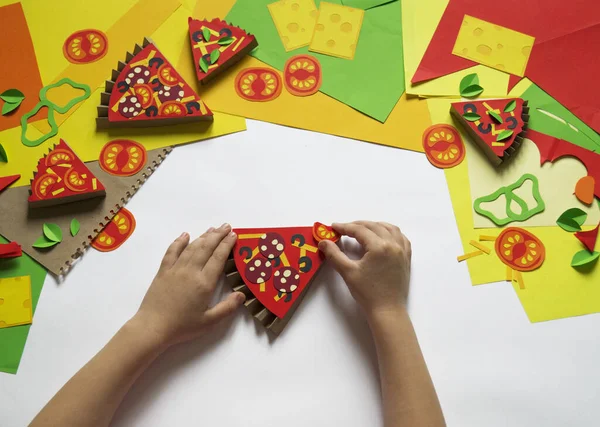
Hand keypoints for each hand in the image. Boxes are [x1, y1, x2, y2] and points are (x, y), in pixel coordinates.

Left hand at [133, 224, 245, 347]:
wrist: (153, 327)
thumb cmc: (182, 326)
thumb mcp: (209, 321)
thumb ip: (227, 307)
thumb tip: (242, 294)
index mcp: (204, 282)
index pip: (218, 257)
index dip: (227, 244)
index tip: (234, 235)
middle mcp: (191, 271)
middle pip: (206, 247)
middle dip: (218, 235)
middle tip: (226, 226)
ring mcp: (175, 269)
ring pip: (191, 247)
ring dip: (203, 236)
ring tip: (212, 229)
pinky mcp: (163, 271)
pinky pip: (172, 252)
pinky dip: (179, 242)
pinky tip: (185, 235)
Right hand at [318, 221, 411, 316]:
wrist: (387, 310)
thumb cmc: (367, 293)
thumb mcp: (348, 272)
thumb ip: (334, 254)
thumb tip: (323, 242)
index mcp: (379, 246)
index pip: (360, 230)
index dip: (345, 227)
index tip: (333, 227)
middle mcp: (393, 244)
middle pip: (374, 226)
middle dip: (358, 225)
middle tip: (344, 229)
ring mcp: (402, 251)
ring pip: (390, 229)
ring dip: (376, 225)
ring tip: (363, 229)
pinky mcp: (406, 258)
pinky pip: (401, 238)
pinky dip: (391, 233)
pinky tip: (384, 236)